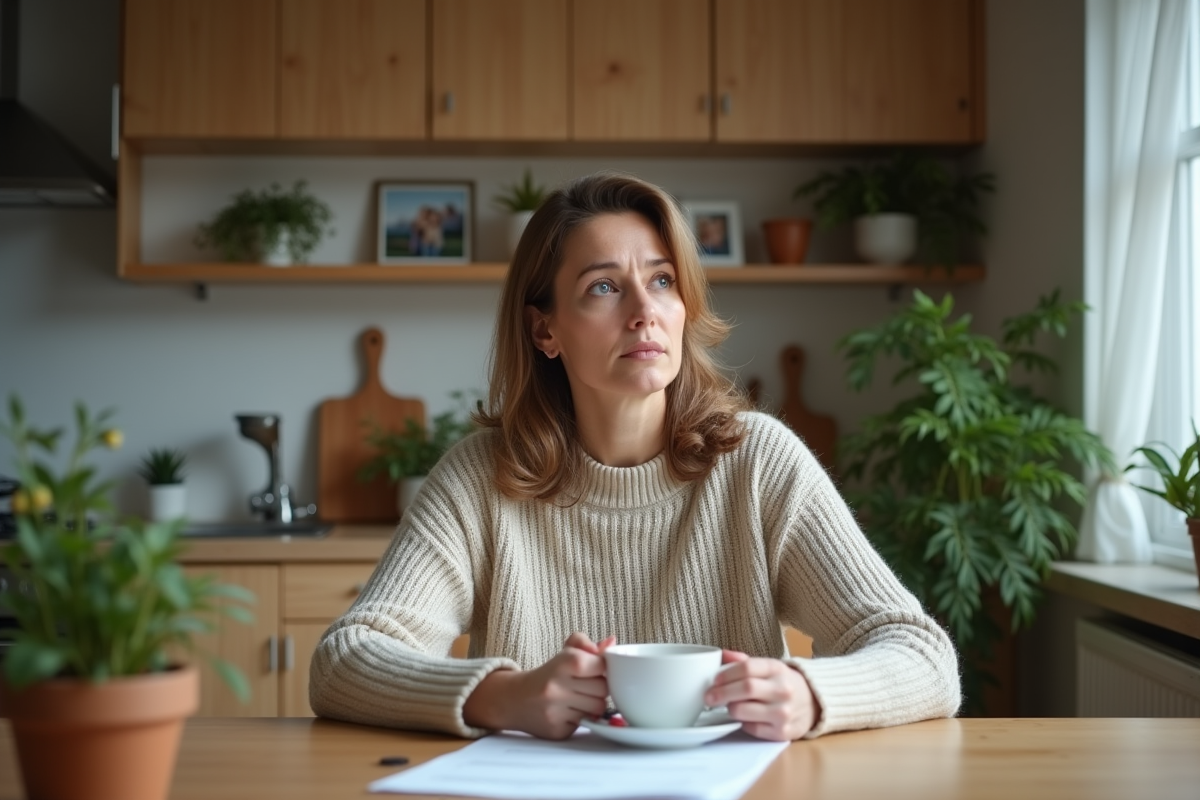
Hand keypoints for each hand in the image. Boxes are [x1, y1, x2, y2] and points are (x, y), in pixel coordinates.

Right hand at [462, 633, 614, 739]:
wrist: (513, 700)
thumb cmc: (547, 675)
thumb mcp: (565, 652)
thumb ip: (587, 645)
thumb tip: (612, 642)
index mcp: (564, 662)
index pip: (603, 665)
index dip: (602, 668)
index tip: (595, 669)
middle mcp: (557, 686)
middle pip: (604, 690)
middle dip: (599, 687)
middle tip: (587, 685)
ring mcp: (556, 710)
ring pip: (598, 709)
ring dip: (593, 704)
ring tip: (579, 698)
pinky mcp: (557, 730)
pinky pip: (585, 724)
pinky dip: (581, 718)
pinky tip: (568, 712)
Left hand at [704, 650, 819, 740]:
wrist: (813, 703)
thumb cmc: (782, 684)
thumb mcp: (768, 667)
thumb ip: (743, 661)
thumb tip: (720, 655)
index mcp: (777, 669)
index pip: (747, 668)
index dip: (725, 673)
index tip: (714, 679)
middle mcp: (783, 690)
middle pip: (745, 689)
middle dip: (721, 693)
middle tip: (709, 696)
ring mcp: (784, 712)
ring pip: (744, 711)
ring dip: (730, 708)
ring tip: (728, 705)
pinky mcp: (782, 733)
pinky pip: (751, 728)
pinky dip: (742, 723)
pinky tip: (744, 717)